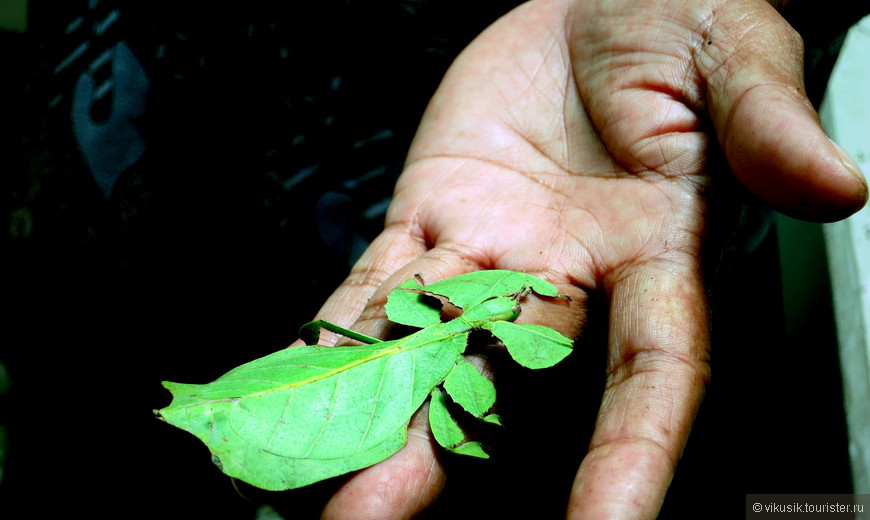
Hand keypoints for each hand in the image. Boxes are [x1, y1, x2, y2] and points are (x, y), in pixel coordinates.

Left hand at [300, 0, 866, 517]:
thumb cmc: (682, 21)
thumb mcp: (734, 61)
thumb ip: (766, 124)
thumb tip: (837, 184)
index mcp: (655, 252)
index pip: (649, 372)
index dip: (631, 453)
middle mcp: (566, 274)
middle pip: (507, 380)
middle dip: (445, 451)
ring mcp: (490, 249)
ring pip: (425, 343)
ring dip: (369, 408)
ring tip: (312, 475)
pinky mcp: (432, 212)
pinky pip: (377, 279)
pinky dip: (333, 329)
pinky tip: (291, 378)